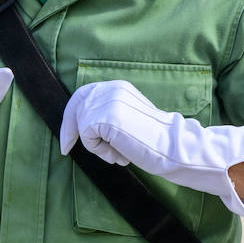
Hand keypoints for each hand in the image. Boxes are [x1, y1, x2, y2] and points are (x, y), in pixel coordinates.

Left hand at [58, 80, 243, 226]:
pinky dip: (100, 151)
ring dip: (96, 146)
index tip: (68, 139)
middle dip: (71, 129)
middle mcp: (113, 88)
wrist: (176, 149)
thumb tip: (82, 125)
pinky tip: (120, 155)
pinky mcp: (106, 116)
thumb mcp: (129, 121)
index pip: (84, 95)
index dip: (71, 116)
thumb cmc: (155, 142)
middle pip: (76, 105)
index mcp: (119, 86)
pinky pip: (88, 137)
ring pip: (82, 125)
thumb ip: (109, 116)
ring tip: (119, 155)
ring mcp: (109, 101)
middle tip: (68, 148)